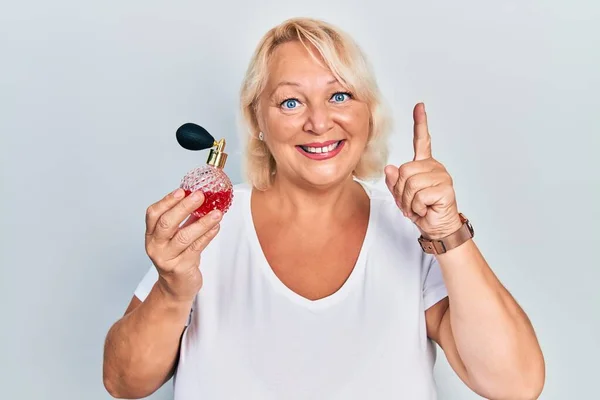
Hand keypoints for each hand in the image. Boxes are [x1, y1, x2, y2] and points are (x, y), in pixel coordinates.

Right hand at [144, 188, 221, 301]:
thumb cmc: (177, 256)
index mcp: (151, 234)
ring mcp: (166, 258)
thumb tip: (202, 197)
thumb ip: (184, 218)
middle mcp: (155, 246)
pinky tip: (216, 227)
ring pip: (184, 237)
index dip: (167, 201)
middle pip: (167, 223)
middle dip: (184, 207)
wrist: (176, 287)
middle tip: (200, 195)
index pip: (153, 214)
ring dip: (202, 222)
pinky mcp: (180, 268)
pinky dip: (207, 235)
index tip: (182, 190)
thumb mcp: (174, 236)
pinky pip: (196, 248)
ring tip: (216, 213)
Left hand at [384, 103, 461, 239]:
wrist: (437, 228)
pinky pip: (419, 195)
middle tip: (411, 202)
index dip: (420, 123)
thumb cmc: (422, 210)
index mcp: (424, 164)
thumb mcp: (401, 196)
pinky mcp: (445, 188)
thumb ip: (394, 182)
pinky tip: (426, 209)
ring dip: (409, 201)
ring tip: (419, 206)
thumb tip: (390, 168)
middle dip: (401, 191)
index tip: (419, 106)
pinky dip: (417, 207)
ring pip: (410, 183)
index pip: (422, 140)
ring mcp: (441, 176)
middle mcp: (434, 166)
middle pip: (404, 170)